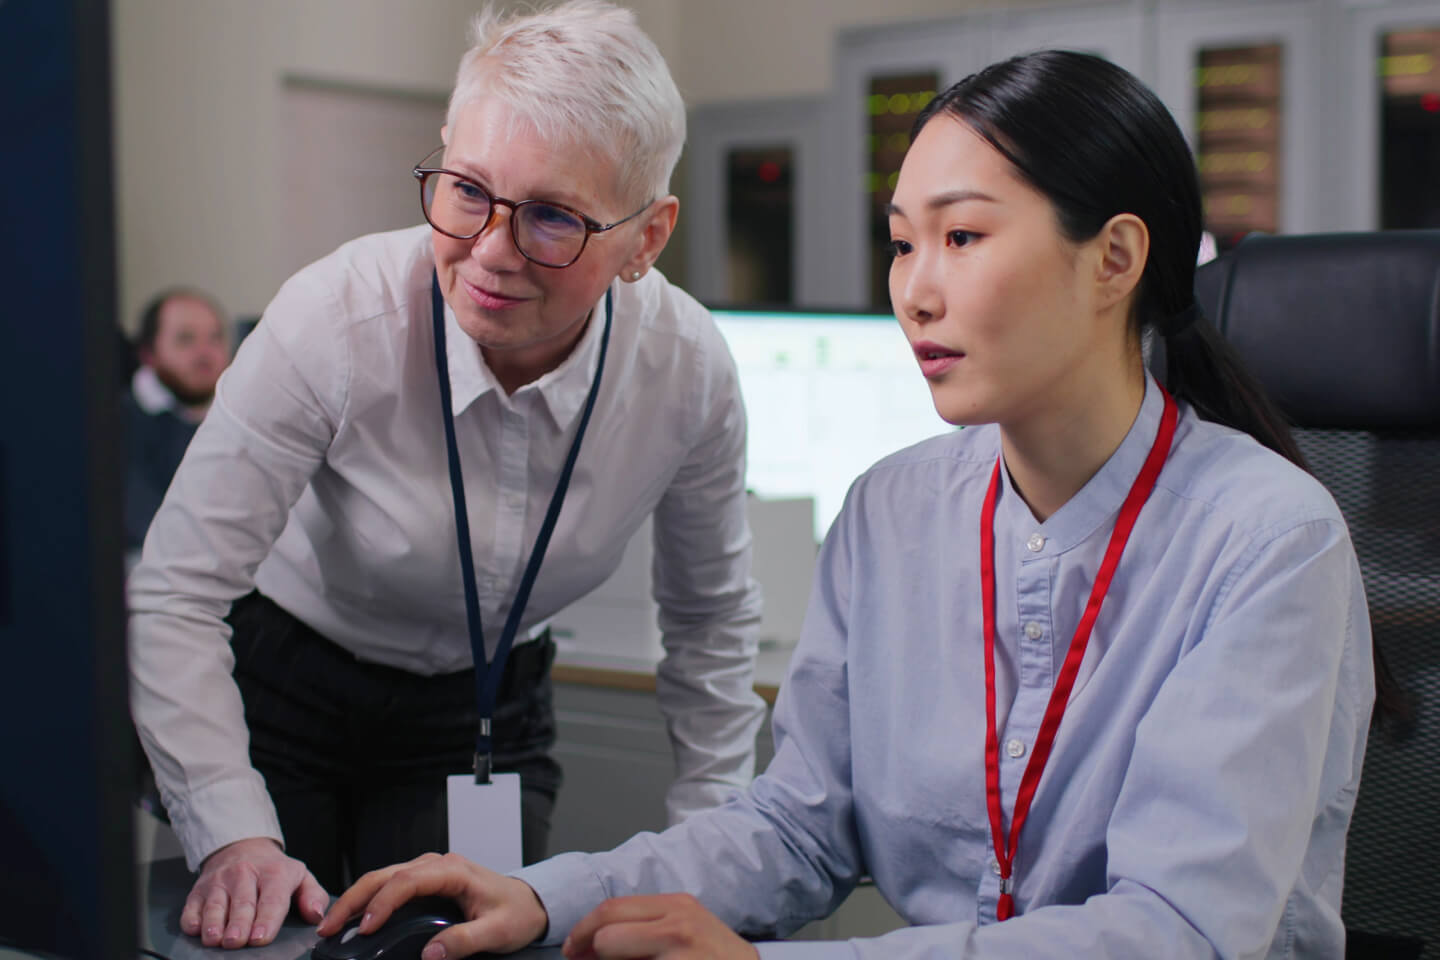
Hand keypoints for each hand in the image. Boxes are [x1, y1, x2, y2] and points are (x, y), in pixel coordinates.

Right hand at [181, 836, 328, 948]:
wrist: (242, 847)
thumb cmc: (273, 869)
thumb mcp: (300, 876)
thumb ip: (313, 896)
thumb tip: (316, 915)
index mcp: (274, 873)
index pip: (272, 898)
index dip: (266, 919)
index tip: (261, 937)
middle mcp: (244, 875)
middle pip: (242, 903)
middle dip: (239, 924)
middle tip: (237, 941)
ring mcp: (219, 882)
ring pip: (216, 905)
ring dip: (214, 923)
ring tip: (215, 939)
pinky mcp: (199, 890)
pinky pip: (192, 906)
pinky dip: (193, 918)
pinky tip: (196, 928)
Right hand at [318, 852, 548, 958]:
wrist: (530, 903)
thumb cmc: (517, 913)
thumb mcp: (497, 932)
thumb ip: (464, 942)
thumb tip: (430, 953)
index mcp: (454, 871)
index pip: (407, 881)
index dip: (382, 903)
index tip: (364, 929)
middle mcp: (438, 865)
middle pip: (386, 874)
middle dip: (353, 899)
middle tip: (328, 927)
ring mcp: (431, 870)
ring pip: (383, 877)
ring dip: (356, 898)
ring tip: (331, 924)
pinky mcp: (427, 881)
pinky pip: (391, 885)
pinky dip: (369, 899)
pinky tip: (355, 917)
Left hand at [563, 894, 759, 959]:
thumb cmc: (716, 956)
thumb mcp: (684, 927)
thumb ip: (644, 925)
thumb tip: (593, 941)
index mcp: (675, 906)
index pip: (611, 910)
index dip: (583, 930)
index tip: (574, 946)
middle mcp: (677, 927)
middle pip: (607, 936)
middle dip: (589, 954)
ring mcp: (680, 957)